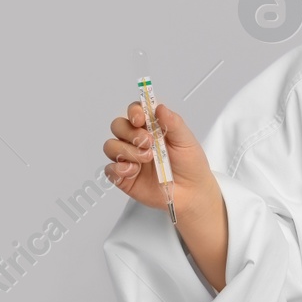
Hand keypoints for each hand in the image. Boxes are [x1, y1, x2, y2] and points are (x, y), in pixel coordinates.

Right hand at [104, 100, 216, 219]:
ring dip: (127, 151)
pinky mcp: (124, 177)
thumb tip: (160, 108)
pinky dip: (118, 169)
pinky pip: (109, 170)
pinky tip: (134, 171)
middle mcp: (137, 141)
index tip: (140, 118)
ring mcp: (129, 158)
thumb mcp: (186, 141)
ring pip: (111, 146)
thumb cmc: (190, 166)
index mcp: (151, 128)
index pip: (134, 112)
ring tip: (147, 159)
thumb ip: (173, 123)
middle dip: (130, 132)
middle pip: (118, 126)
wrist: (192, 193)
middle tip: (149, 142)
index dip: (133, 112)